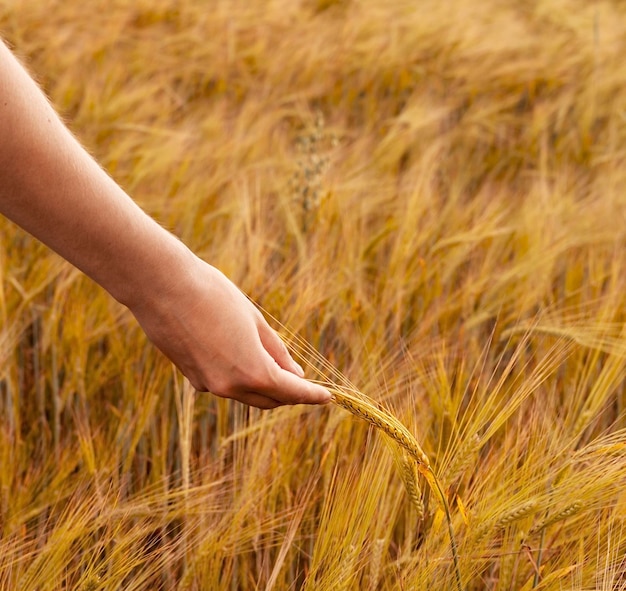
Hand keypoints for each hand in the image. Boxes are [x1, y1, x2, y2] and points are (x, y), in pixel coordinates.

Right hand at [129, 252, 330, 408]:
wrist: (161, 286)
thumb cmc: (212, 295)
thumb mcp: (254, 320)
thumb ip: (276, 351)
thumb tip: (295, 373)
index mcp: (252, 371)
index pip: (291, 392)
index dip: (312, 395)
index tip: (327, 396)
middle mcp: (229, 386)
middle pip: (269, 399)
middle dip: (288, 392)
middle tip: (302, 379)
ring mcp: (207, 385)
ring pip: (245, 394)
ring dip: (263, 385)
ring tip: (274, 364)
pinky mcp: (191, 376)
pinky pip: (223, 384)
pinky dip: (238, 377)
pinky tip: (237, 355)